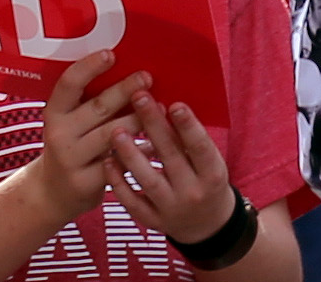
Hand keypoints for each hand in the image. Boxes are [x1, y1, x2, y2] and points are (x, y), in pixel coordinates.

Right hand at [18, 47, 154, 226]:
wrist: (53, 192)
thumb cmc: (70, 147)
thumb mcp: (69, 123)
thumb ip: (89, 104)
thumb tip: (127, 74)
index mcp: (54, 112)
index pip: (68, 84)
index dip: (88, 68)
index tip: (111, 54)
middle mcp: (60, 134)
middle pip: (97, 107)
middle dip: (125, 90)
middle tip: (147, 77)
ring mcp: (72, 159)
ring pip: (111, 136)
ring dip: (137, 120)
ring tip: (159, 108)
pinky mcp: (86, 182)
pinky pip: (119, 164)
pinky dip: (140, 152)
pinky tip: (156, 144)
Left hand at [110, 79, 240, 246]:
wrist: (206, 224)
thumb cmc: (203, 178)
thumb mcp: (207, 160)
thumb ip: (188, 137)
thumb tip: (163, 101)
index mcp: (213, 175)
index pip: (201, 148)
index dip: (188, 127)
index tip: (174, 103)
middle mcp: (193, 193)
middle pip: (171, 158)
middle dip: (154, 126)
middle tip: (138, 97)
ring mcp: (171, 209)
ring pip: (149, 180)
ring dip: (131, 155)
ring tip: (116, 131)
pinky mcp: (152, 220)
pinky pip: (132, 202)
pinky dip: (119, 182)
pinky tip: (108, 161)